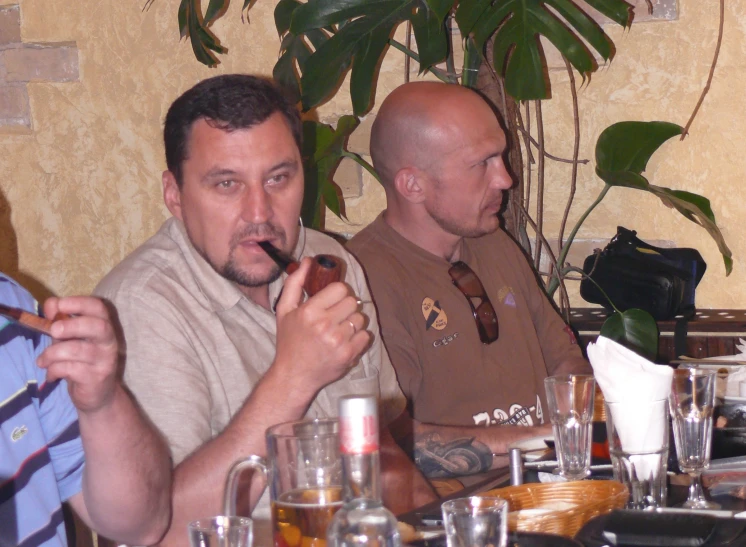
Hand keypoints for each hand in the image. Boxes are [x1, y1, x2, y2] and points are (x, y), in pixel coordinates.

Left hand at [36, 296, 119, 413]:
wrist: (98, 396)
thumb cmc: (81, 362)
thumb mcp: (69, 339)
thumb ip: (60, 321)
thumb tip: (50, 304)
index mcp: (103, 327)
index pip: (98, 308)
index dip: (79, 302)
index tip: (59, 305)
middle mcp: (109, 342)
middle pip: (97, 326)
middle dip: (71, 325)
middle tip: (53, 331)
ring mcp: (105, 360)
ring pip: (77, 350)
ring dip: (52, 354)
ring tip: (42, 361)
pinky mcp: (96, 378)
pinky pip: (70, 369)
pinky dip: (54, 370)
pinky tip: (52, 375)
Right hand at [273, 258, 370, 394]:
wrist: (294, 375)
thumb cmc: (289, 341)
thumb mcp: (284, 310)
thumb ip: (295, 283)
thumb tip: (307, 261)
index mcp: (309, 311)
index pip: (340, 289)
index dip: (338, 293)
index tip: (332, 301)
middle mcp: (324, 325)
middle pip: (352, 302)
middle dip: (346, 307)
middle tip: (336, 316)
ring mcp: (338, 341)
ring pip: (361, 319)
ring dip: (353, 323)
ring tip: (340, 330)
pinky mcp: (348, 355)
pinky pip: (365, 336)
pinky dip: (358, 338)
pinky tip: (345, 342)